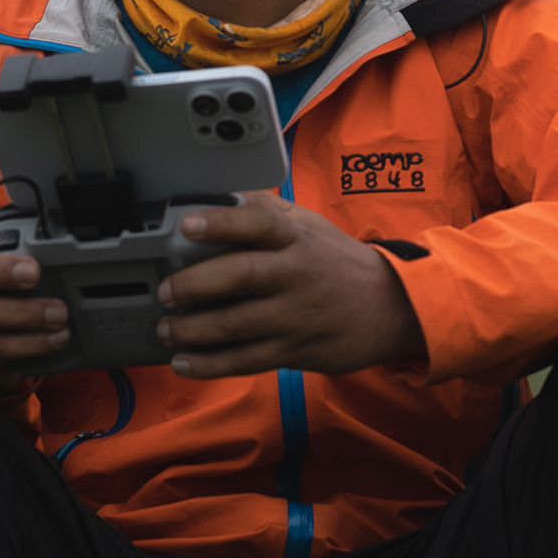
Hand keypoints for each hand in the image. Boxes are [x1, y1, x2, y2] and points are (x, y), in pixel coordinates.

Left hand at [152, 197, 428, 379]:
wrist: (391, 307)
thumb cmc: (338, 262)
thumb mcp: (310, 225)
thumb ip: (267, 211)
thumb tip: (221, 192)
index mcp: (296, 238)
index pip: (257, 223)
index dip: (220, 222)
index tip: (187, 224)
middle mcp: (295, 274)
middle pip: (240, 276)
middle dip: (194, 284)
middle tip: (166, 291)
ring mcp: (294, 315)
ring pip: (237, 325)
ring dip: (193, 330)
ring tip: (166, 329)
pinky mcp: (294, 350)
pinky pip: (246, 360)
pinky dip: (210, 364)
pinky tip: (184, 362)